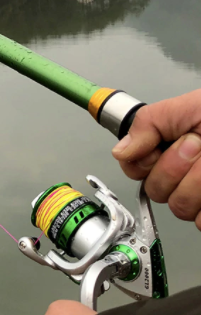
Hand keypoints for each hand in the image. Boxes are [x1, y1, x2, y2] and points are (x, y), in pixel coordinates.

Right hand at [112, 90, 200, 229]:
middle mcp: (180, 174)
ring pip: (181, 207)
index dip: (151, 159)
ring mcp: (199, 195)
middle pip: (156, 191)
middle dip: (180, 166)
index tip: (175, 142)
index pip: (134, 168)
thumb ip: (148, 124)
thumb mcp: (188, 107)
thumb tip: (122, 151)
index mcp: (166, 149)